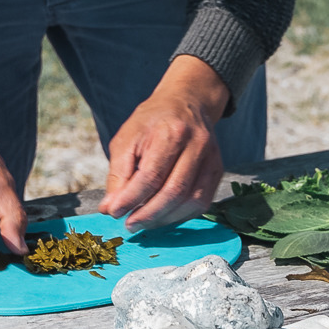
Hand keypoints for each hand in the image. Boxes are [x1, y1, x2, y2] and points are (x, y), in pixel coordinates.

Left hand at [100, 55, 230, 230]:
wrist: (187, 103)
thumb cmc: (152, 122)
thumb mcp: (127, 138)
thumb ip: (118, 174)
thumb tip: (110, 208)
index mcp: (171, 132)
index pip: (151, 175)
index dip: (131, 198)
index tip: (114, 212)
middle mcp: (197, 144)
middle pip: (174, 191)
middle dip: (148, 214)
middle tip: (129, 224)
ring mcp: (212, 158)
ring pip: (191, 200)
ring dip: (165, 218)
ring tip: (143, 221)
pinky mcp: (218, 170)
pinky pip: (202, 202)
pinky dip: (181, 215)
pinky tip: (163, 214)